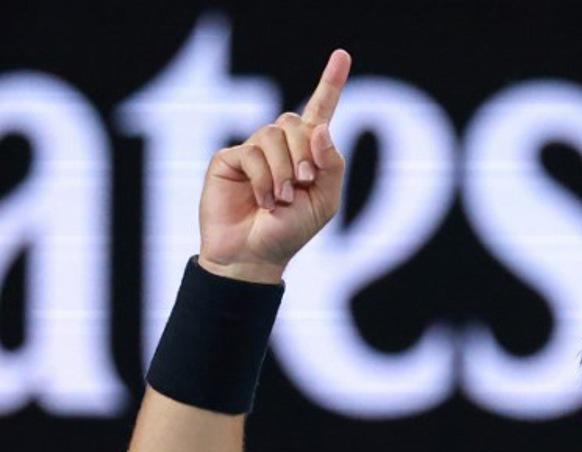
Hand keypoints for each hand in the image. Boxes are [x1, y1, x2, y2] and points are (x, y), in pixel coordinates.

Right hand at [198, 49, 351, 283]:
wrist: (254, 255)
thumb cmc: (290, 232)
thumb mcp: (325, 201)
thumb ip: (331, 165)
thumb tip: (320, 129)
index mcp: (308, 154)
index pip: (321, 112)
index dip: (331, 83)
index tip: (342, 56)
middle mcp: (280, 146)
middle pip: (295, 120)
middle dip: (304, 152)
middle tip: (302, 183)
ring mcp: (253, 150)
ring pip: (273, 134)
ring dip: (283, 171)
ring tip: (280, 200)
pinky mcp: (229, 159)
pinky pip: (251, 153)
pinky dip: (263, 180)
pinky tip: (263, 201)